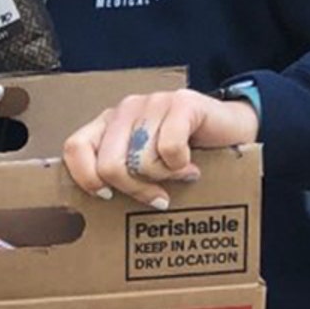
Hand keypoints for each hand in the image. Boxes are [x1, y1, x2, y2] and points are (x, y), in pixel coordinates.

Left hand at [64, 89, 259, 209]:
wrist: (234, 130)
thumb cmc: (185, 156)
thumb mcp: (145, 168)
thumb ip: (120, 176)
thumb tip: (97, 205)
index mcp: (108, 124)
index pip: (75, 148)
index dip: (87, 178)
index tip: (108, 197)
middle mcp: (125, 110)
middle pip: (109, 165)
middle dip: (135, 190)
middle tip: (158, 198)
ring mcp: (153, 103)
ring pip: (140, 161)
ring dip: (165, 178)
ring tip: (179, 175)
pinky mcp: (181, 103)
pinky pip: (169, 149)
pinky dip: (182, 167)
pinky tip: (191, 165)